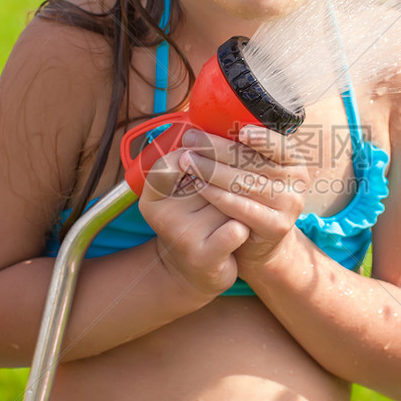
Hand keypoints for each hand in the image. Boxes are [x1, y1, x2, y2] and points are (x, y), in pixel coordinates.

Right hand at [139, 146, 250, 296]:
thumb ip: (198, 164)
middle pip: (209, 178)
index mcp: (153, 196)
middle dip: (233, 174)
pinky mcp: (204, 256)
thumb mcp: (185, 193)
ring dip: (244, 201)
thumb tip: (221, 127)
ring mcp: (182, 236)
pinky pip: (235, 229)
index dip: (206, 149)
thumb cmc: (196, 222)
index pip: (178, 159)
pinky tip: (244, 230)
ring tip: (247, 205)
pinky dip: (244, 228)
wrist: (195, 273)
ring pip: (228, 202)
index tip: (223, 149)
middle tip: (245, 179)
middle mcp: (163, 215)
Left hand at [175, 125, 309, 272]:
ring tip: (187, 159)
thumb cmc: (251, 196)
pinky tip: (198, 185)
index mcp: (294, 161)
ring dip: (210, 169)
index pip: (279, 144)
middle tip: (190, 139)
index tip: (240, 131)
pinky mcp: (276, 225)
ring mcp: (289, 205)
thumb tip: (211, 118)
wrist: (259, 241)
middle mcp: (297, 181)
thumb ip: (243, 150)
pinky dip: (216, 194)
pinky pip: (240, 206)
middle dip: (216, 148)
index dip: (261, 137)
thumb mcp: (254, 170)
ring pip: (244, 182)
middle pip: (252, 161)